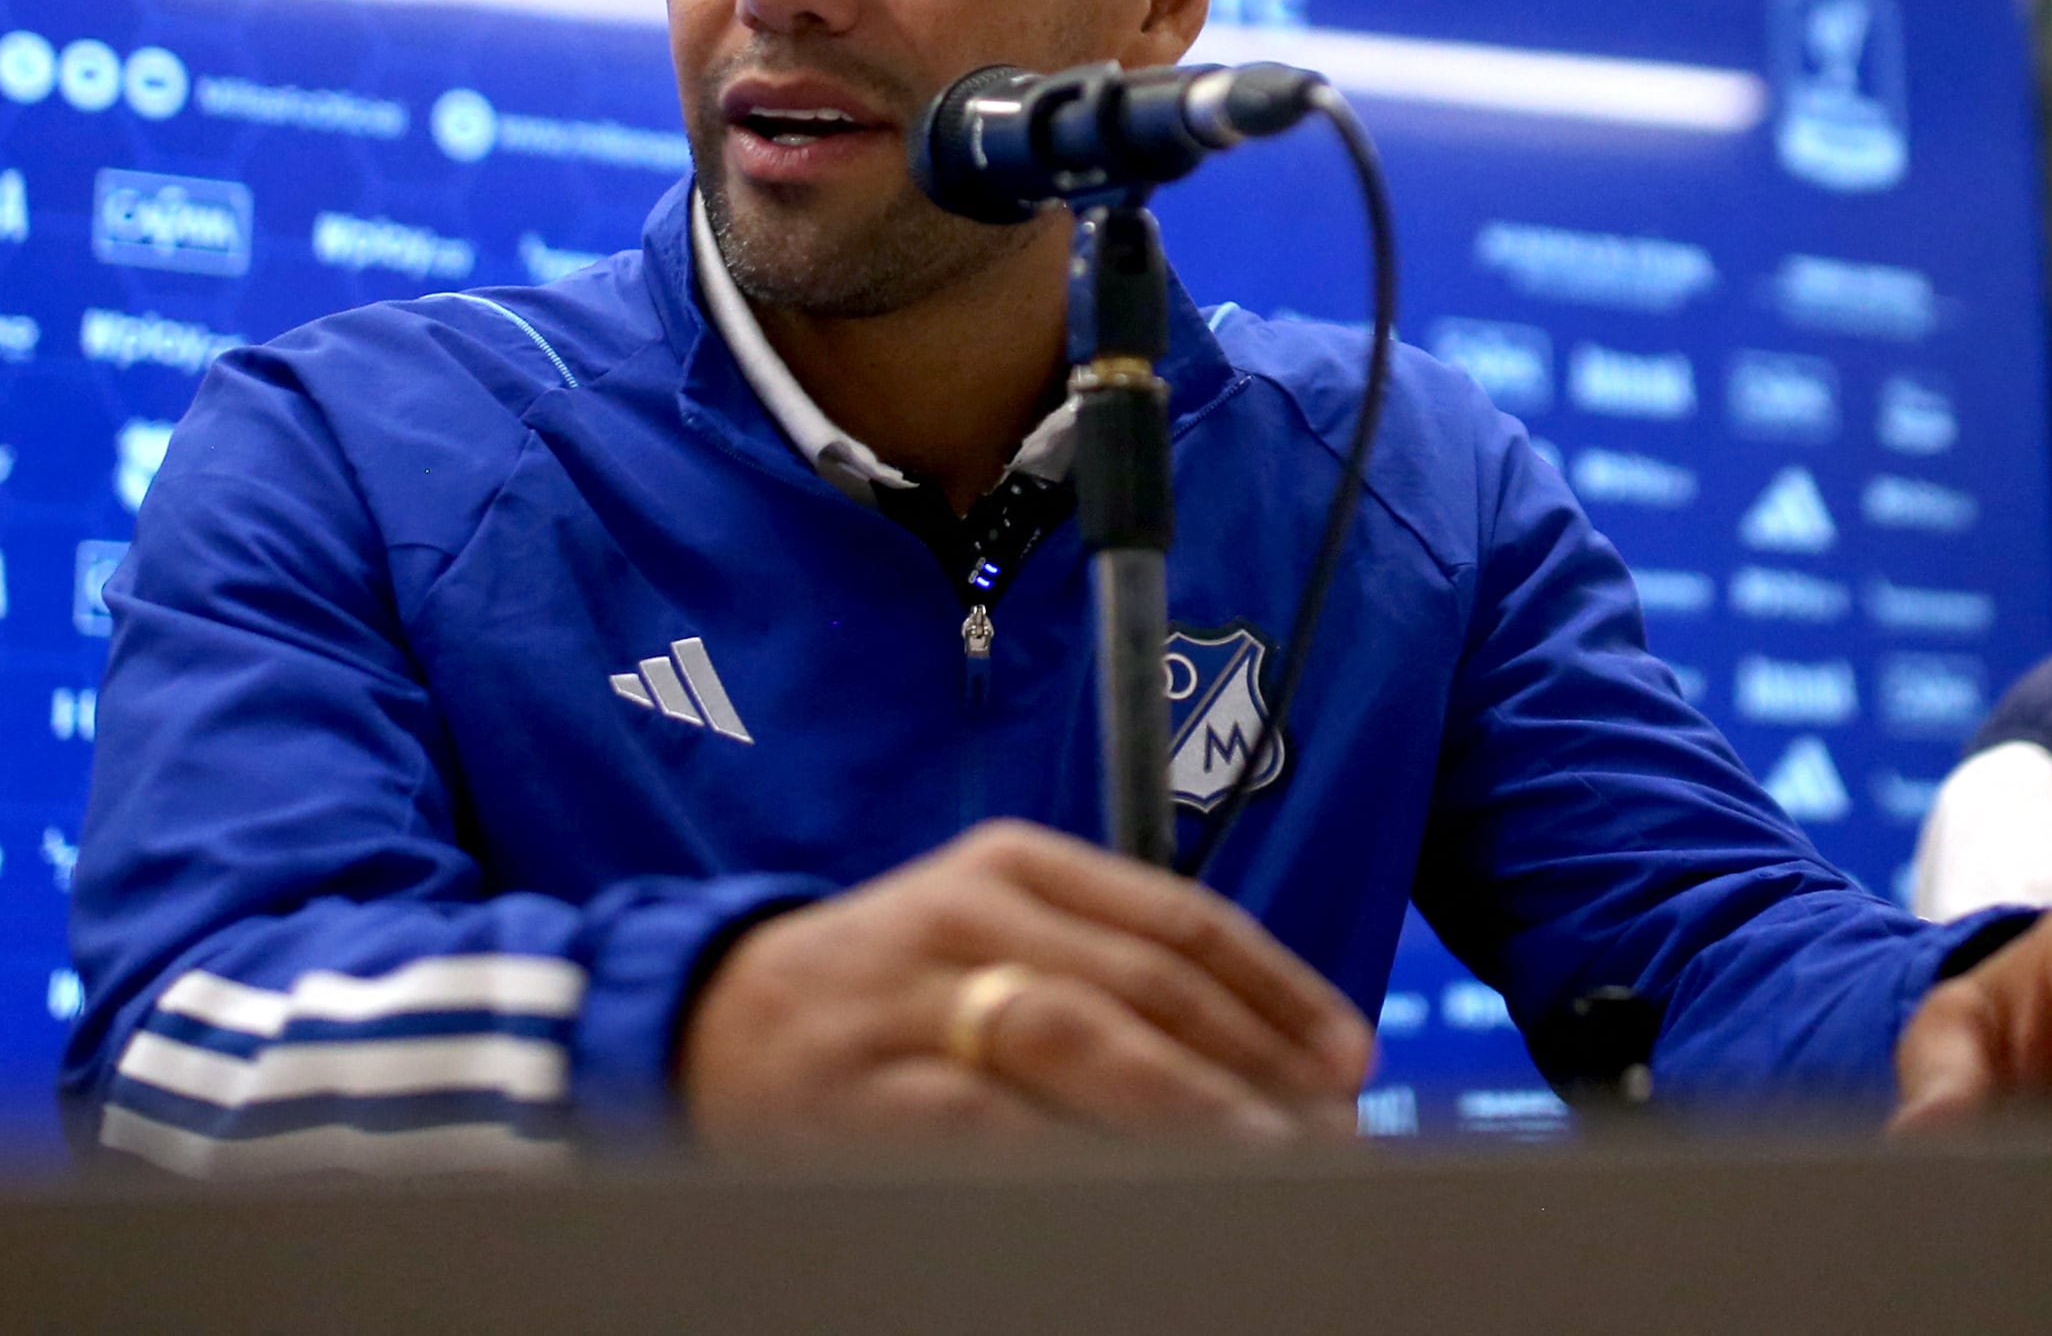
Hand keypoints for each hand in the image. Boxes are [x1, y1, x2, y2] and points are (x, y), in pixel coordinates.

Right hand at [679, 819, 1375, 1149]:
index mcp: (1014, 864)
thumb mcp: (992, 938)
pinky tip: (1137, 1188)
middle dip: (1250, 1062)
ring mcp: (910, 997)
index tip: (1348, 1062)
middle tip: (1325, 1128)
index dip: (1279, 993)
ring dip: (1184, 1101)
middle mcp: (968, 912)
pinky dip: (1070, 1154)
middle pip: (1143, 983)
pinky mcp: (861, 1088)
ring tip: (1263, 1156)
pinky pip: (986, 1122)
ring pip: (1075, 1036)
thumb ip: (1111, 971)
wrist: (703, 1024)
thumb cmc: (888, 992)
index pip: (1179, 921)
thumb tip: (1271, 1061)